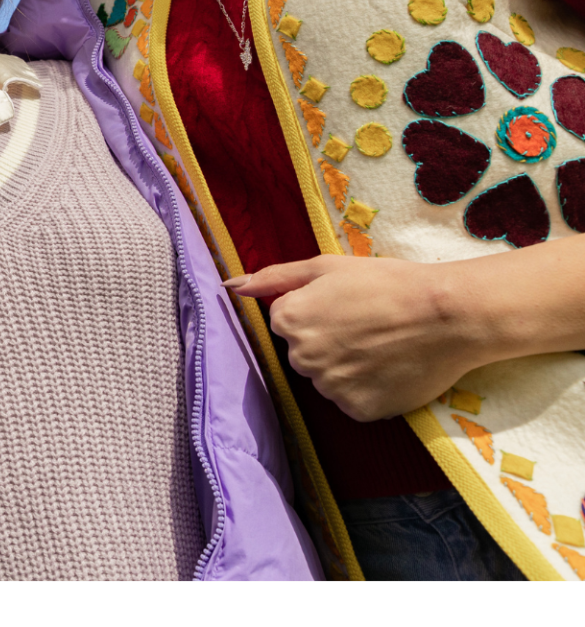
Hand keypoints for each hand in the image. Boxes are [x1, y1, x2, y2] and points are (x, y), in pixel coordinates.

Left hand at [233, 255, 478, 420]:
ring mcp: (331, 388)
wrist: (447, 315)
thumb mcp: (326, 266)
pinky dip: (367, 389)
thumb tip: (230, 286)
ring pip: (328, 379)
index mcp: (289, 321)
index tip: (348, 305)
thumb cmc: (387, 282)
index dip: (318, 311)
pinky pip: (352, 401)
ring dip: (346, 367)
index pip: (287, 322)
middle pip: (304, 353)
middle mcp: (301, 359)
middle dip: (327, 340)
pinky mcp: (359, 410)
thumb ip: (274, 277)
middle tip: (368, 325)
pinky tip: (389, 368)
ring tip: (382, 346)